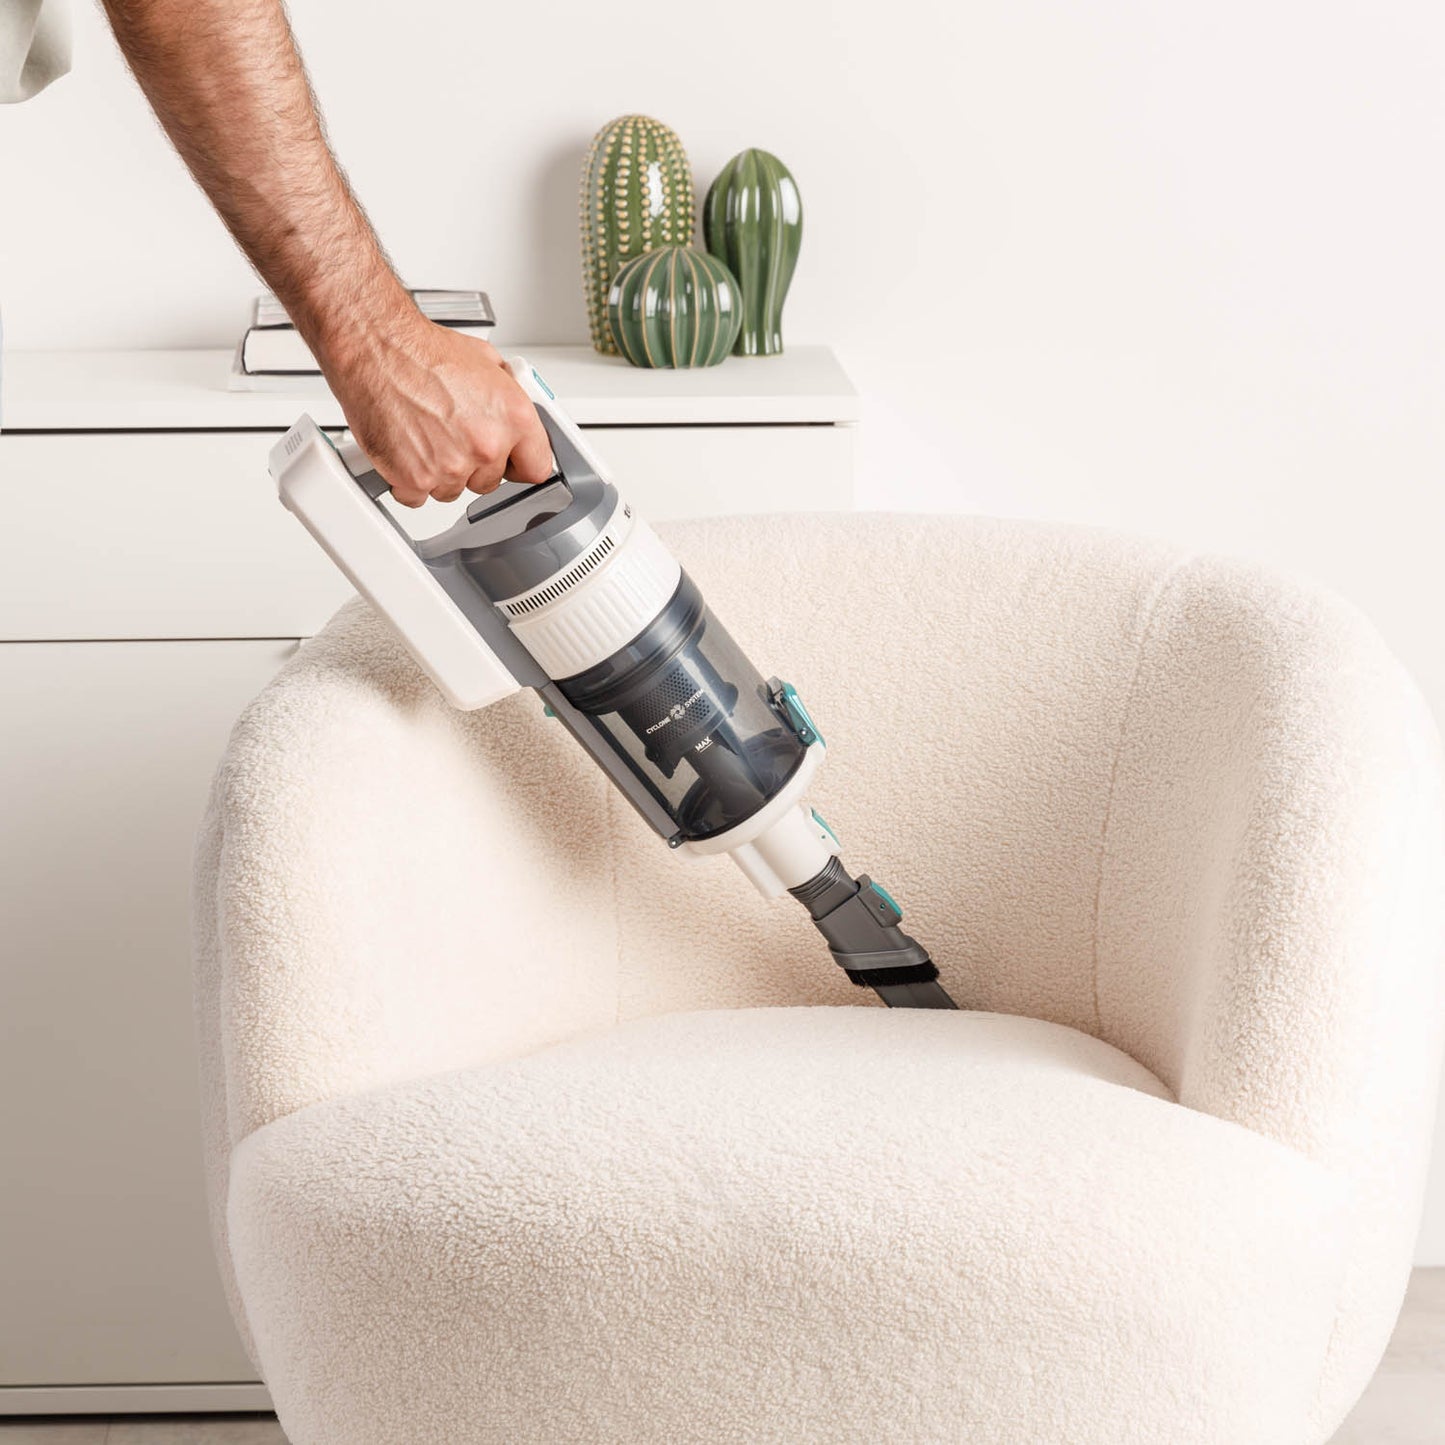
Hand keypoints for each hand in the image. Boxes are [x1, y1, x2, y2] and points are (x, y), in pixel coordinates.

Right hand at [316, 313, 554, 506]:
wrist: (376, 347)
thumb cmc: (421, 350)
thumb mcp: (486, 361)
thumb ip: (506, 396)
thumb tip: (512, 412)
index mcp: (513, 417)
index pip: (536, 468)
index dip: (519, 464)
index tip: (510, 463)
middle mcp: (486, 445)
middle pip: (489, 482)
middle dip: (472, 464)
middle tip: (451, 434)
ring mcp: (451, 466)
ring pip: (452, 490)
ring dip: (439, 471)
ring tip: (424, 435)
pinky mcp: (415, 479)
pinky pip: (417, 496)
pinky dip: (409, 480)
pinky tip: (405, 450)